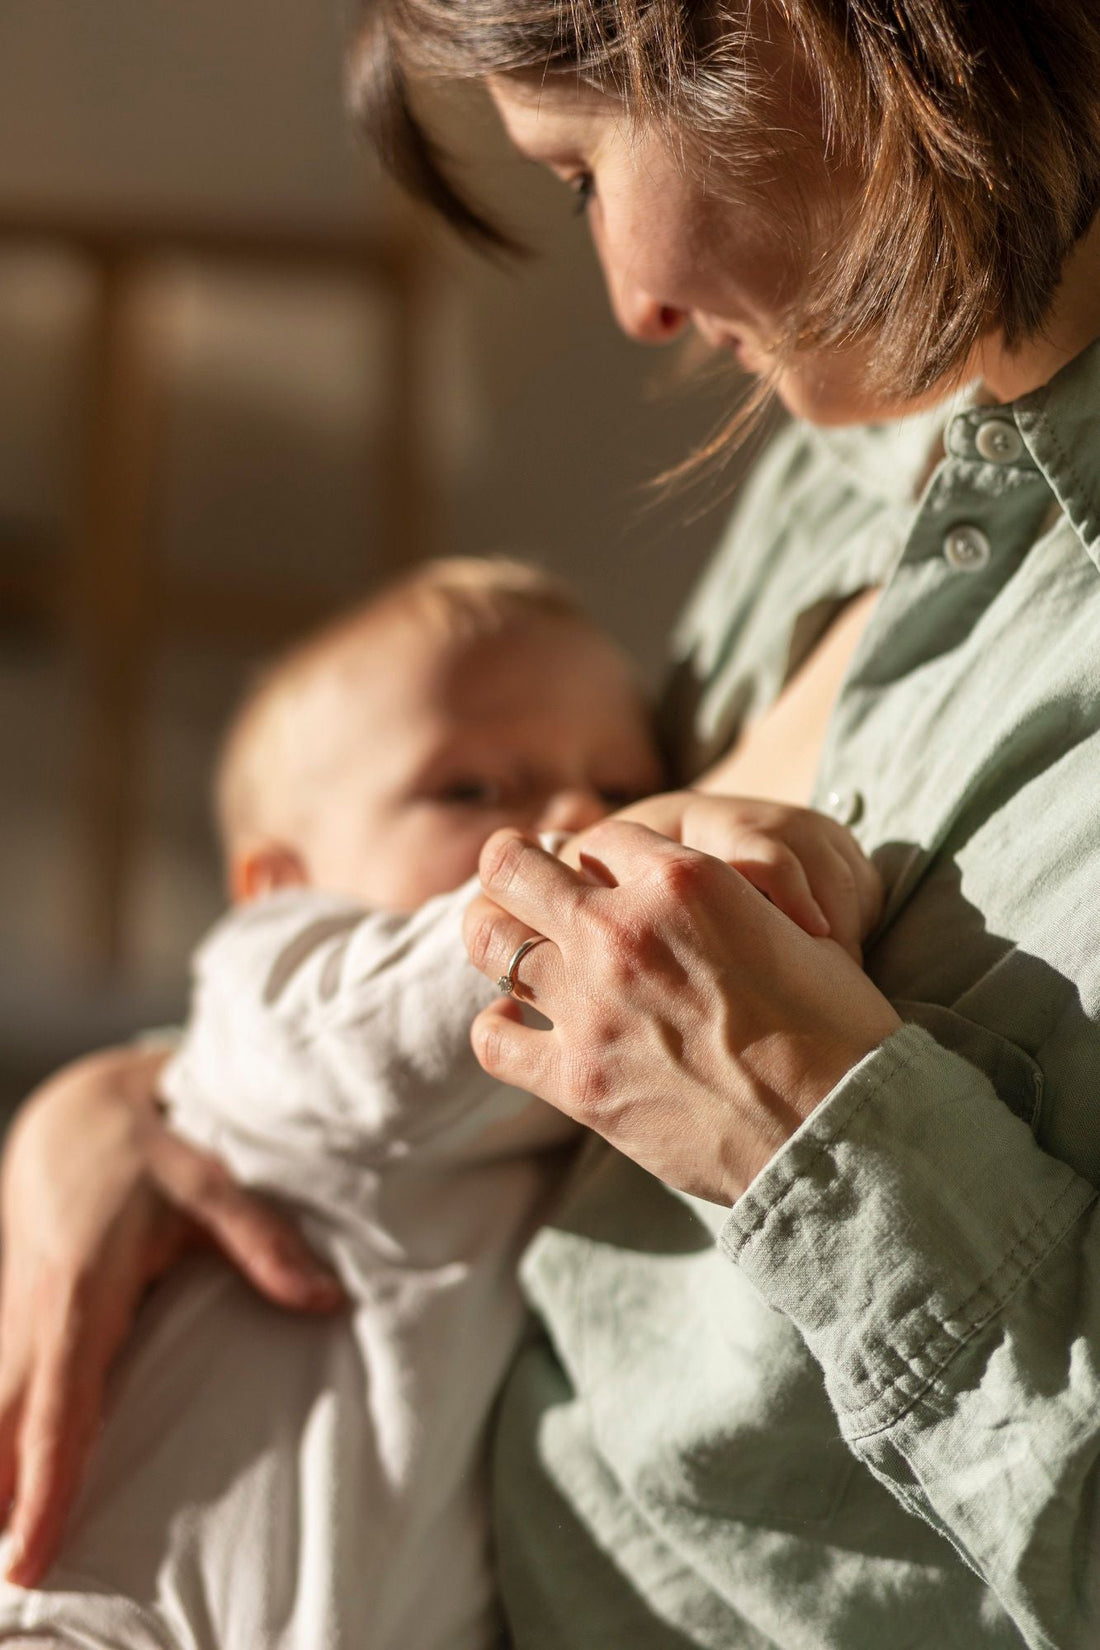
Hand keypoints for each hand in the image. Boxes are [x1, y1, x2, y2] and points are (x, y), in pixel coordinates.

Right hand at [0, 1048, 341, 1585]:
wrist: (73, 1115)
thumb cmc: (145, 1151)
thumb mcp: (210, 1182)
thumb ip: (265, 1243)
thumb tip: (327, 1302)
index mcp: (81, 1293)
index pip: (59, 1405)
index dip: (44, 1484)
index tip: (29, 1554)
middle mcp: (34, 1315)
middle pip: (4, 1429)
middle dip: (2, 1503)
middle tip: (18, 1580)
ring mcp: (14, 1319)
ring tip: (9, 1556)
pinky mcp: (14, 1321)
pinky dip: (0, 1443)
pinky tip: (6, 1493)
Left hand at [464, 822, 900, 1205]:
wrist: (837, 1127)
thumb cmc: (837, 1030)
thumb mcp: (790, 929)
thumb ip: (729, 904)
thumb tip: (702, 912)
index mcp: (682, 878)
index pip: (603, 836)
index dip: (599, 852)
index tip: (595, 869)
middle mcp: (621, 929)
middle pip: (515, 868)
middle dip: (511, 866)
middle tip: (510, 871)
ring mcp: (590, 1003)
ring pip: (490, 943)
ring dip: (496, 938)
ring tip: (502, 940)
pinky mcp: (576, 1078)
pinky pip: (495, 1038)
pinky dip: (502, 1027)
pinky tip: (521, 1027)